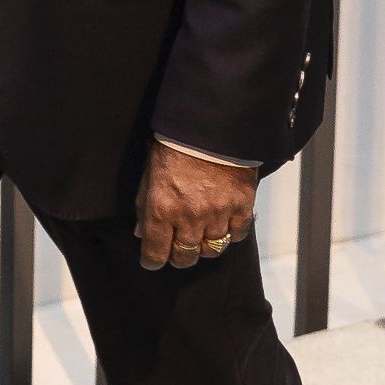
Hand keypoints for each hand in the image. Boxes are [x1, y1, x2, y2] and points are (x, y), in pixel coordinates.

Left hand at [136, 142, 256, 269]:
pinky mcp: (241, 205)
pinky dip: (231, 232)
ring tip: (203, 233)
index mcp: (161, 210)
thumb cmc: (175, 145)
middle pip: (185, 257)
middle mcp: (189, 217)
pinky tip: (225, 222)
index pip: (155, 254)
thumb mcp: (149, 175)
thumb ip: (145, 207)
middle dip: (180, 257)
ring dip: (206, 244)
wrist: (210, 124)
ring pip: (212, 249)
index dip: (153, 260)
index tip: (154, 258)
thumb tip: (142, 232)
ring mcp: (217, 213)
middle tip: (179, 248)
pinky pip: (237, 234)